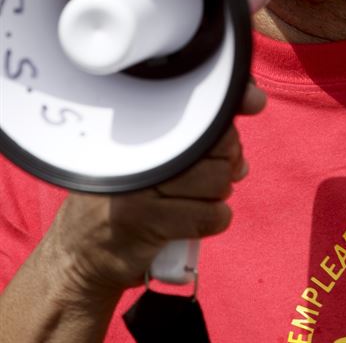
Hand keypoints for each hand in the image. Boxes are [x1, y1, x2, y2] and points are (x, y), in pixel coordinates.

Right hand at [47, 82, 266, 297]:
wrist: (81, 253)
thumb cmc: (122, 194)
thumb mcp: (150, 153)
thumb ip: (197, 129)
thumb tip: (254, 107)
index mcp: (138, 125)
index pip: (198, 106)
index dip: (230, 107)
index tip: (252, 102)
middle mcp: (139, 150)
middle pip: (219, 144)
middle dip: (228, 159)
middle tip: (216, 170)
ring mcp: (142, 187)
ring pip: (219, 181)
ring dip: (220, 193)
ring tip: (201, 196)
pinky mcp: (148, 223)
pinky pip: (210, 216)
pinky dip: (215, 219)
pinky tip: (199, 219)